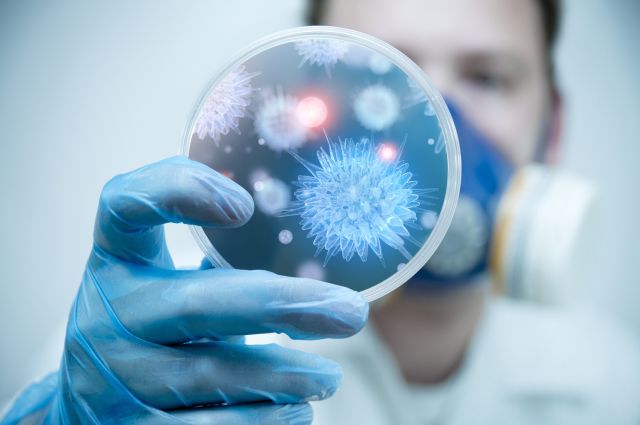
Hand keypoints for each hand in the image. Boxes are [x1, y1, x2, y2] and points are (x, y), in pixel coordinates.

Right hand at [2, 156, 367, 424]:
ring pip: (211, 373)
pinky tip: (297, 412)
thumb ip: (216, 269)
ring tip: (329, 376)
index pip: (126, 206)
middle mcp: (108, 315)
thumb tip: (318, 269)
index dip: (178, 192)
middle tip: (349, 311)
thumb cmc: (151, 330)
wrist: (91, 406)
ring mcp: (114, 377)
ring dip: (284, 375)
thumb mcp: (164, 286)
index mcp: (117, 262)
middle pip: (195, 302)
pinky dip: (262, 420)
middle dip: (280, 305)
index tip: (245, 206)